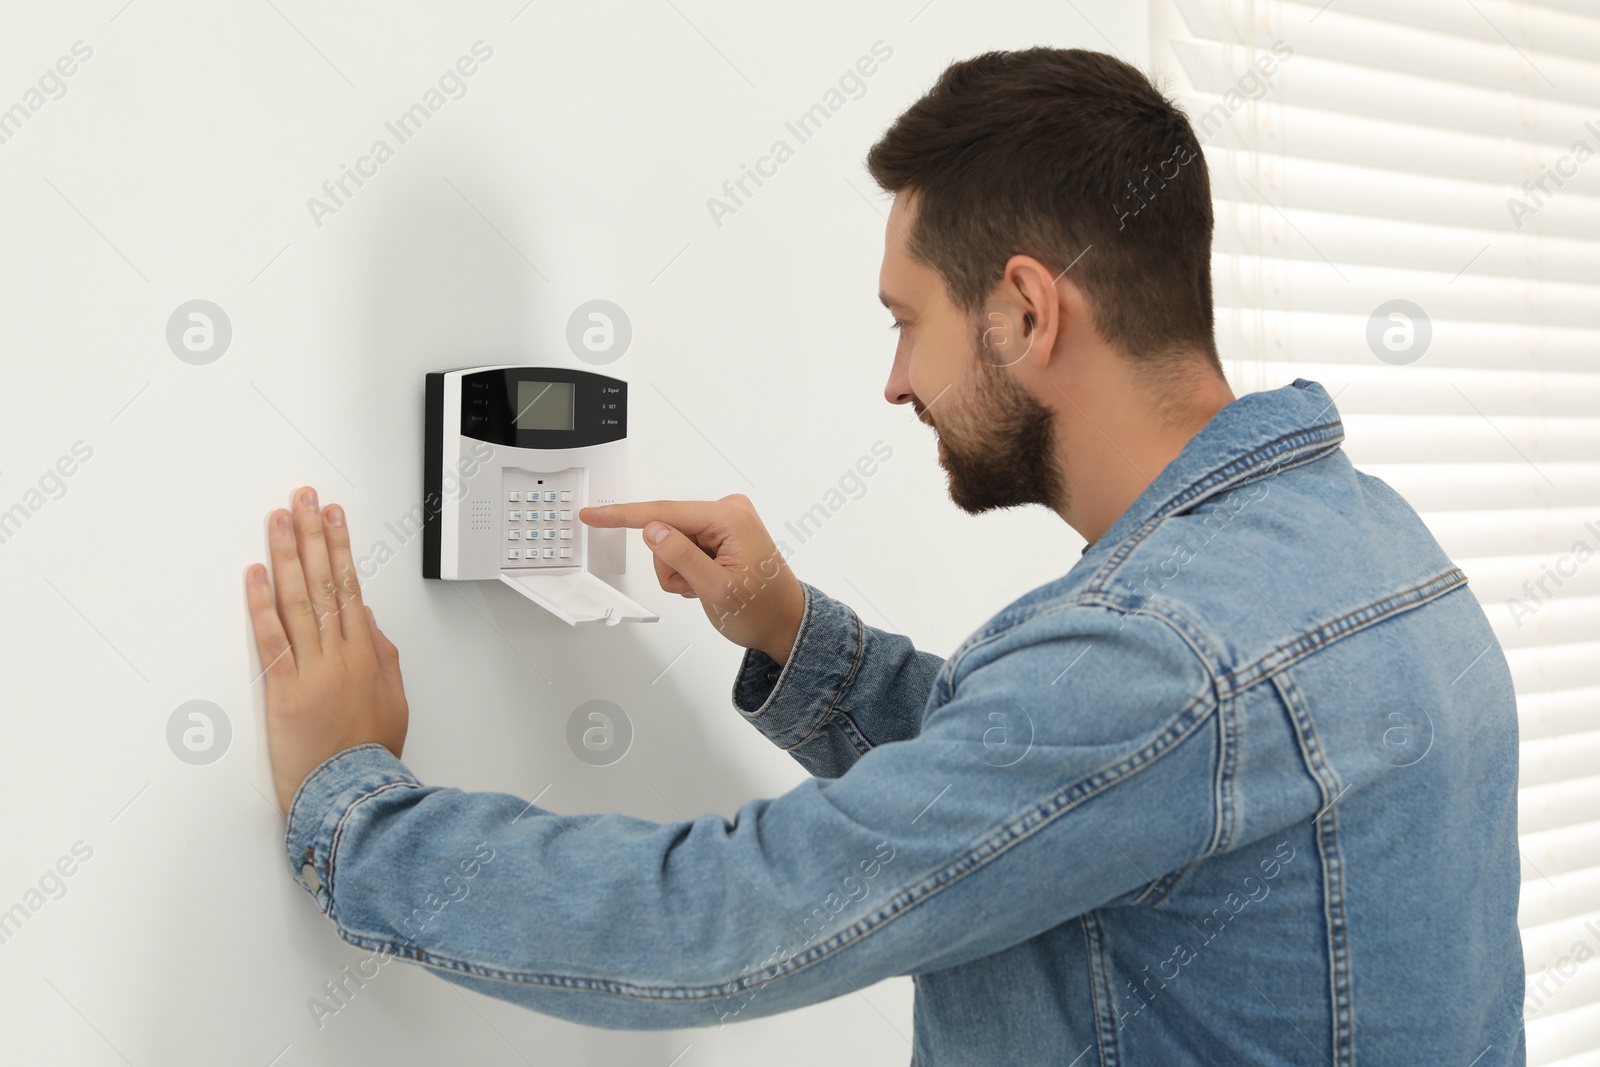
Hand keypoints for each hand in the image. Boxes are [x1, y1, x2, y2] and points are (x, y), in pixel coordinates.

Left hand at [245, 486, 408, 812]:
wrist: (354, 792)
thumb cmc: (372, 753)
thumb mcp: (393, 701)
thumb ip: (383, 658)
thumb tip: (367, 624)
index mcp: (367, 653)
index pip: (351, 586)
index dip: (341, 547)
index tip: (335, 516)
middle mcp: (340, 653)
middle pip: (325, 581)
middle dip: (315, 535)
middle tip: (305, 499)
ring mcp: (311, 669)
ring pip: (298, 599)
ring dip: (288, 555)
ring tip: (279, 520)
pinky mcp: (284, 690)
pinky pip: (271, 639)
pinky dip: (261, 604)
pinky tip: (254, 574)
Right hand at [579, 494, 804, 664]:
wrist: (785, 624)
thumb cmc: (761, 610)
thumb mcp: (716, 590)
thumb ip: (681, 557)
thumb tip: (652, 529)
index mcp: (729, 518)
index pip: (665, 512)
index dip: (624, 516)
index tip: (593, 515)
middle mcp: (728, 511)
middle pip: (667, 529)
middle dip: (670, 565)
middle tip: (694, 589)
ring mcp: (726, 521)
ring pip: (671, 542)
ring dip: (679, 571)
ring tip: (704, 588)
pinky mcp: (723, 532)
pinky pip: (684, 546)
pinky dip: (688, 569)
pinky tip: (708, 582)